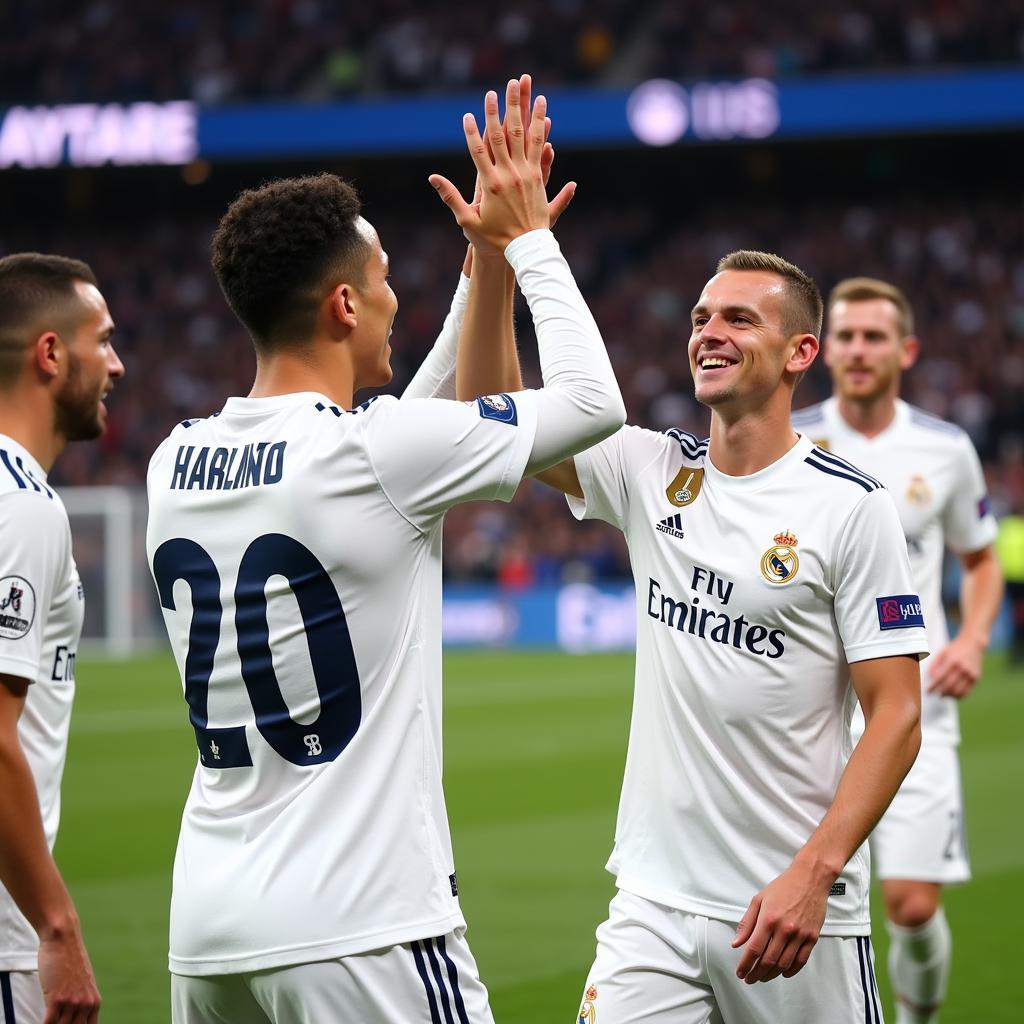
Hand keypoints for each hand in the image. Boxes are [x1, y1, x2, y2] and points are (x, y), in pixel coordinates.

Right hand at [38, 927, 100, 1022]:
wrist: (63, 940)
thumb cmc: (70, 961)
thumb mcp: (84, 982)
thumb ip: (83, 1000)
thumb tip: (76, 1016)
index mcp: (94, 1002)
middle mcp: (86, 1003)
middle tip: (57, 1021)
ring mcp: (72, 1002)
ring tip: (49, 1018)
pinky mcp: (57, 998)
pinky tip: (41, 1021)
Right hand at [431, 78, 571, 251]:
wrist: (525, 250)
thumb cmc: (494, 239)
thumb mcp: (467, 221)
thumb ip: (451, 197)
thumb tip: (433, 178)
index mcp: (490, 185)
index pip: (478, 151)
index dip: (472, 131)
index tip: (467, 114)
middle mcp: (509, 175)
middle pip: (502, 135)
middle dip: (499, 110)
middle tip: (498, 88)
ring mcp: (526, 175)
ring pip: (524, 136)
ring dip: (522, 110)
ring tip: (523, 90)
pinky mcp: (538, 178)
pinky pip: (539, 147)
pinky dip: (540, 129)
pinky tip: (543, 113)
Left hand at [732, 860, 829, 983]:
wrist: (810, 878)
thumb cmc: (784, 886)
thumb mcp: (759, 899)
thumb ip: (746, 923)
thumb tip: (737, 942)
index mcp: (768, 919)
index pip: (754, 949)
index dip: (746, 964)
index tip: (741, 972)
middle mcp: (784, 929)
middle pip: (768, 960)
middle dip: (756, 973)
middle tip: (750, 978)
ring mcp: (800, 935)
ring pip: (784, 964)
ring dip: (771, 975)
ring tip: (763, 977)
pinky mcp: (812, 938)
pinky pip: (801, 961)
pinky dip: (791, 971)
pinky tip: (783, 972)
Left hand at [926, 633, 983, 697]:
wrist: (973, 643)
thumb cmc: (954, 649)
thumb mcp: (942, 653)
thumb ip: (934, 665)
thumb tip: (929, 678)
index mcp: (952, 660)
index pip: (940, 677)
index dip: (933, 686)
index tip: (927, 691)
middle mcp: (962, 668)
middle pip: (949, 686)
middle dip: (939, 692)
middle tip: (933, 695)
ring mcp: (970, 674)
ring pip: (958, 691)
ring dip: (948, 696)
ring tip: (942, 695)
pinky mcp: (976, 678)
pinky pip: (967, 691)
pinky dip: (958, 696)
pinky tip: (952, 695)